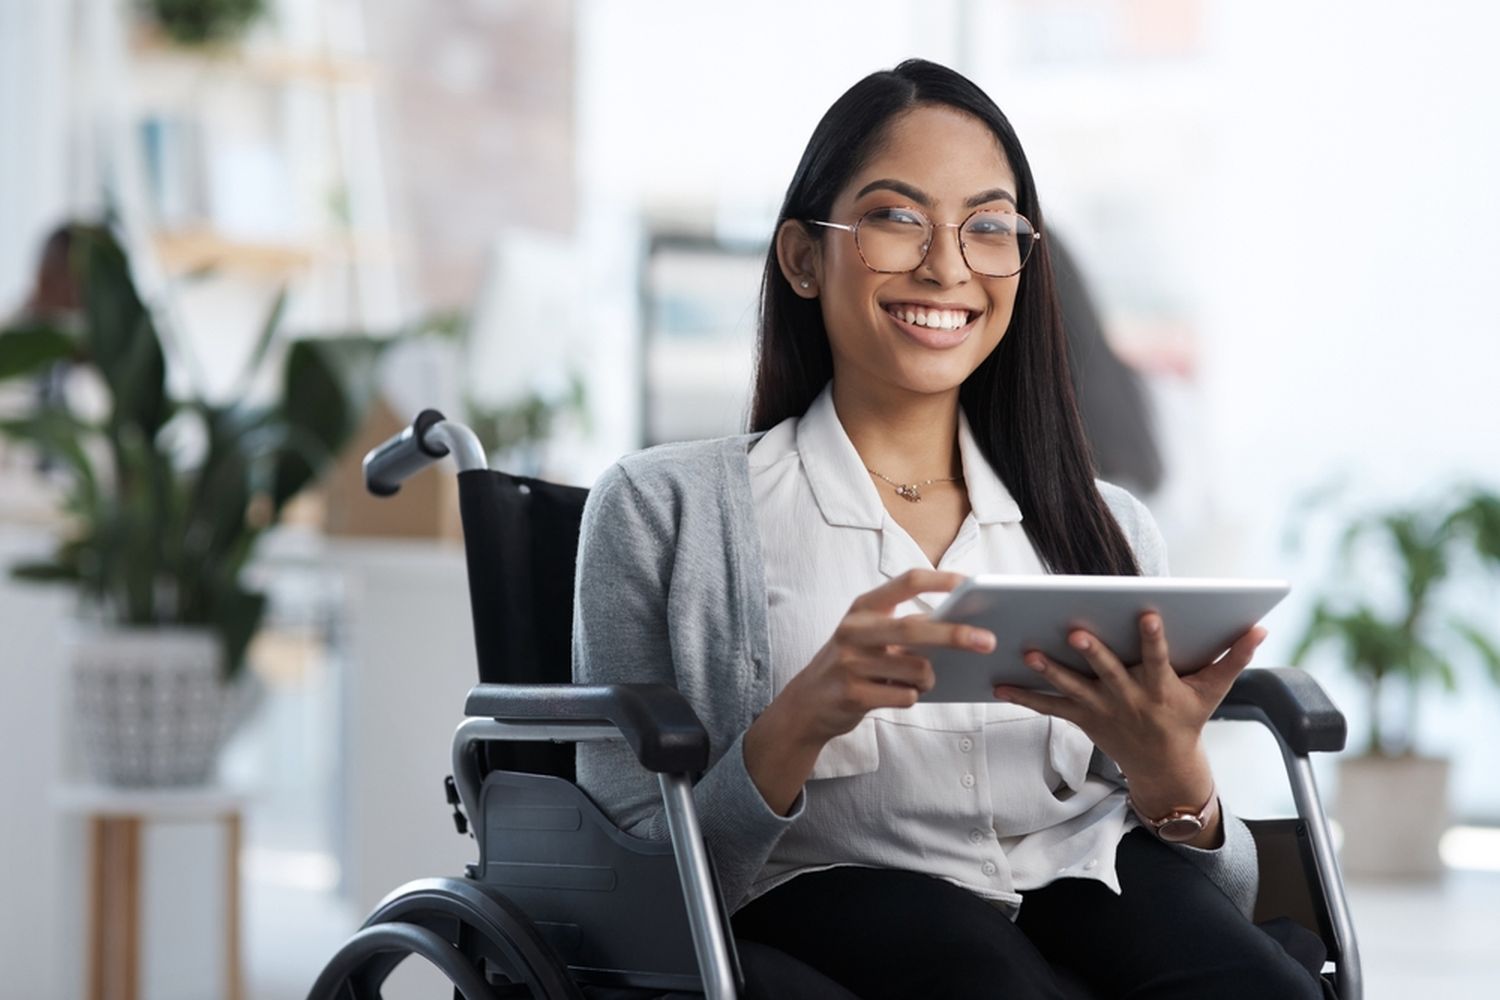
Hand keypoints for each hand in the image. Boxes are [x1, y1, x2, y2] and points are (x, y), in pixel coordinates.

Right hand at [744, 569, 995, 813]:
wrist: (807, 704)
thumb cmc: (851, 664)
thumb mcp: (869, 635)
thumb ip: (904, 627)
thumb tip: (958, 626)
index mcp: (862, 607)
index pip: (907, 581)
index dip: (941, 580)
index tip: (970, 583)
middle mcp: (854, 630)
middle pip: (915, 627)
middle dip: (956, 635)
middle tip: (988, 641)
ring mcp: (850, 662)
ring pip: (917, 669)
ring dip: (929, 679)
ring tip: (919, 681)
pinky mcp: (852, 694)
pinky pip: (905, 696)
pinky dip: (911, 697)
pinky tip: (895, 695)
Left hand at [993, 613, 1266, 843]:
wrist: (1163, 767)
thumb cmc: (1188, 719)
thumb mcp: (1214, 692)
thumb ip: (1235, 658)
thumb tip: (1260, 628)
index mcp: (1162, 689)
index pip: (1160, 659)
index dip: (1154, 638)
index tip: (1147, 612)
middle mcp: (1129, 699)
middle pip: (1109, 673)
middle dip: (1093, 653)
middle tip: (1075, 631)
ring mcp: (1102, 709)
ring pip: (1072, 688)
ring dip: (1049, 671)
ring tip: (1027, 652)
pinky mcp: (1081, 717)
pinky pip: (1048, 706)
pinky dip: (1024, 696)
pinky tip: (997, 683)